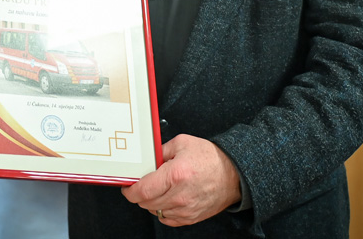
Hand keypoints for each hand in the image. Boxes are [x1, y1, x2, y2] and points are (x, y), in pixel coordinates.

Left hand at [121, 135, 241, 226]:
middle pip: (146, 203)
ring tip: (158, 189)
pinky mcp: (191, 217)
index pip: (142, 190)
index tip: (128, 186)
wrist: (234, 174)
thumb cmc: (210, 158)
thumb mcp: (182, 143)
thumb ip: (160, 151)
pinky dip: (163, 210)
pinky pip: (167, 219)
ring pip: (155, 211)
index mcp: (176, 174)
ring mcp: (186, 209)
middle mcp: (180, 195)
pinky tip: (167, 199)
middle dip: (139, 194)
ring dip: (151, 202)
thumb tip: (145, 160)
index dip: (130, 190)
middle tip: (142, 184)